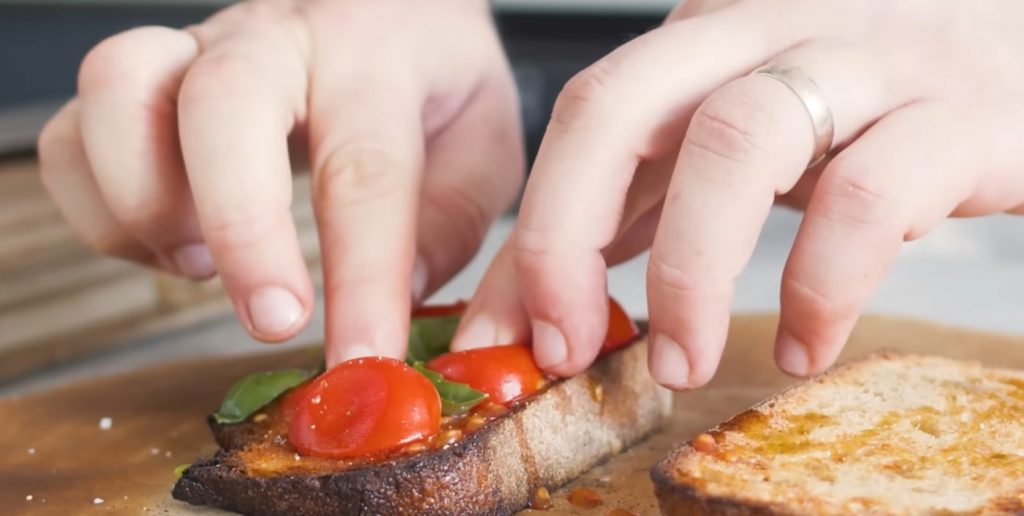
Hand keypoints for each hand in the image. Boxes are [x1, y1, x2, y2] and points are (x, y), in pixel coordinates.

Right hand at [38, 0, 522, 363]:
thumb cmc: (432, 79)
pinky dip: (101, 207)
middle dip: (240, 229)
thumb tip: (402, 293)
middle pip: (222, 105)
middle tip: (274, 319)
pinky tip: (173, 240)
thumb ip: (454, 215)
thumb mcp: (483, 139)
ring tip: (201, 261)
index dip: (360, 276)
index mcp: (374, 53)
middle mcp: (277, 39)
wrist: (385, 6)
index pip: (363, 167)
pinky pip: (74, 134)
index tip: (362, 357)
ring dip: (145, 203)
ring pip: (117, 91)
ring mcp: (198, 51)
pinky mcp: (146, 82)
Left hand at [453, 0, 1023, 386]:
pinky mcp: (955, 118)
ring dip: (691, 271)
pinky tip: (804, 343)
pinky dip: (820, 288)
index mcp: (706, 37)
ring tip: (683, 361)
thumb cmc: (870, 102)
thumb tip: (528, 299)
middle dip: (570, 236)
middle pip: (625, 105)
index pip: (585, 113)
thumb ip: (634, 206)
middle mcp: (770, 31)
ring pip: (740, 139)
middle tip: (567, 345)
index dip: (536, 225)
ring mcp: (864, 64)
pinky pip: (870, 196)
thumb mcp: (732, 137)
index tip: (513, 331)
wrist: (1022, 50)